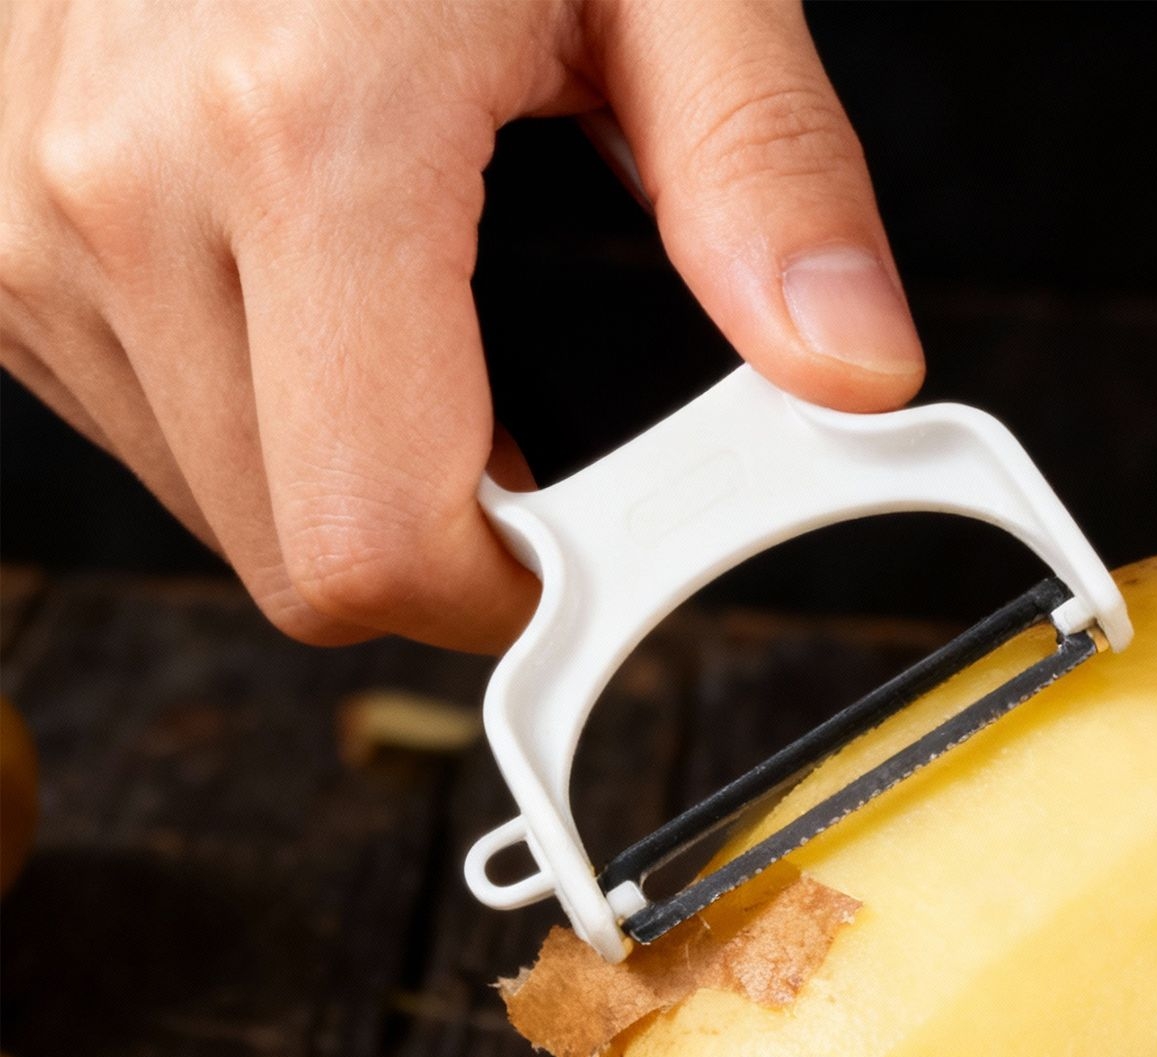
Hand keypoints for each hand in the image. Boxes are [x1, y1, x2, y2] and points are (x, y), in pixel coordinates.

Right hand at [0, 0, 920, 650]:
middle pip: (300, 561)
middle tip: (529, 453)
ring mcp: (27, 214)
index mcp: (304, 136)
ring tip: (413, 323)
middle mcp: (122, 190)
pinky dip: (247, 406)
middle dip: (439, 548)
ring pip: (215, 505)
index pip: (379, 543)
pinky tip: (308, 295)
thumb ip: (763, 172)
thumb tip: (849, 365)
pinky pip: (137, 418)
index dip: (507, 595)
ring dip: (340, 471)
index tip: (585, 556)